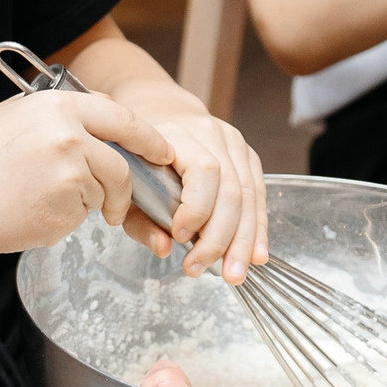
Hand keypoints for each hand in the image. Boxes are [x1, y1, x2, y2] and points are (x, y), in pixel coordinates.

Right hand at [0, 88, 178, 259]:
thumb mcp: (18, 118)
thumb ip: (65, 117)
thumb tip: (107, 116)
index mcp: (58, 107)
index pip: (122, 118)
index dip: (147, 138)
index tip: (161, 151)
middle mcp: (70, 136)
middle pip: (123, 163)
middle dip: (132, 185)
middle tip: (129, 200)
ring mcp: (69, 174)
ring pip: (104, 193)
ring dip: (89, 203)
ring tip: (45, 199)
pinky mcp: (64, 210)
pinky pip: (81, 216)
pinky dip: (66, 218)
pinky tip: (33, 211)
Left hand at [146, 114, 269, 280]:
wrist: (162, 113)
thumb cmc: (141, 155)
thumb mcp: (128, 186)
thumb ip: (140, 220)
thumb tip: (164, 248)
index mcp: (179, 135)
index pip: (204, 170)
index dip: (197, 208)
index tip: (180, 237)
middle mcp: (212, 135)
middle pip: (232, 189)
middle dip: (220, 238)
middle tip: (203, 269)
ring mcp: (235, 143)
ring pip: (250, 195)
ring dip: (243, 241)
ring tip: (234, 274)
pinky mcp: (248, 155)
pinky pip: (258, 195)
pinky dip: (257, 228)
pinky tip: (256, 254)